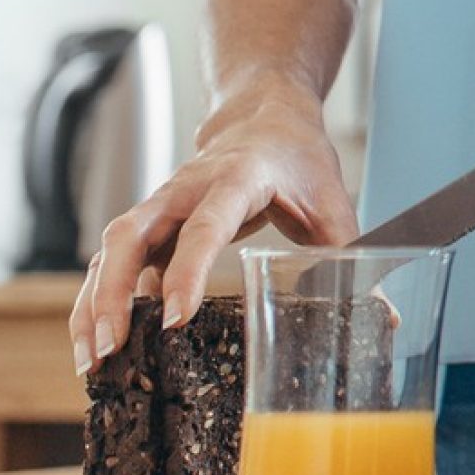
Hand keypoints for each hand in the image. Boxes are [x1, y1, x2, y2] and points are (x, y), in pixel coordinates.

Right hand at [71, 85, 353, 367]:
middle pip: (131, 236)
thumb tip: (384, 316)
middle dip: (112, 293)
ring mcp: (160, 204)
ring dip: (93, 303)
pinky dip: (95, 299)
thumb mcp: (332, 203)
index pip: (204, 227)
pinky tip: (93, 343)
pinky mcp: (148, 223)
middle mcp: (185, 189)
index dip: (186, 272)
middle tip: (110, 350)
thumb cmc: (299, 157)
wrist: (265, 113)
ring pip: (109, 250)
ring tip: (90, 360)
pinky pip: (110, 260)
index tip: (172, 319)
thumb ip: (351, 258)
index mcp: (236, 178)